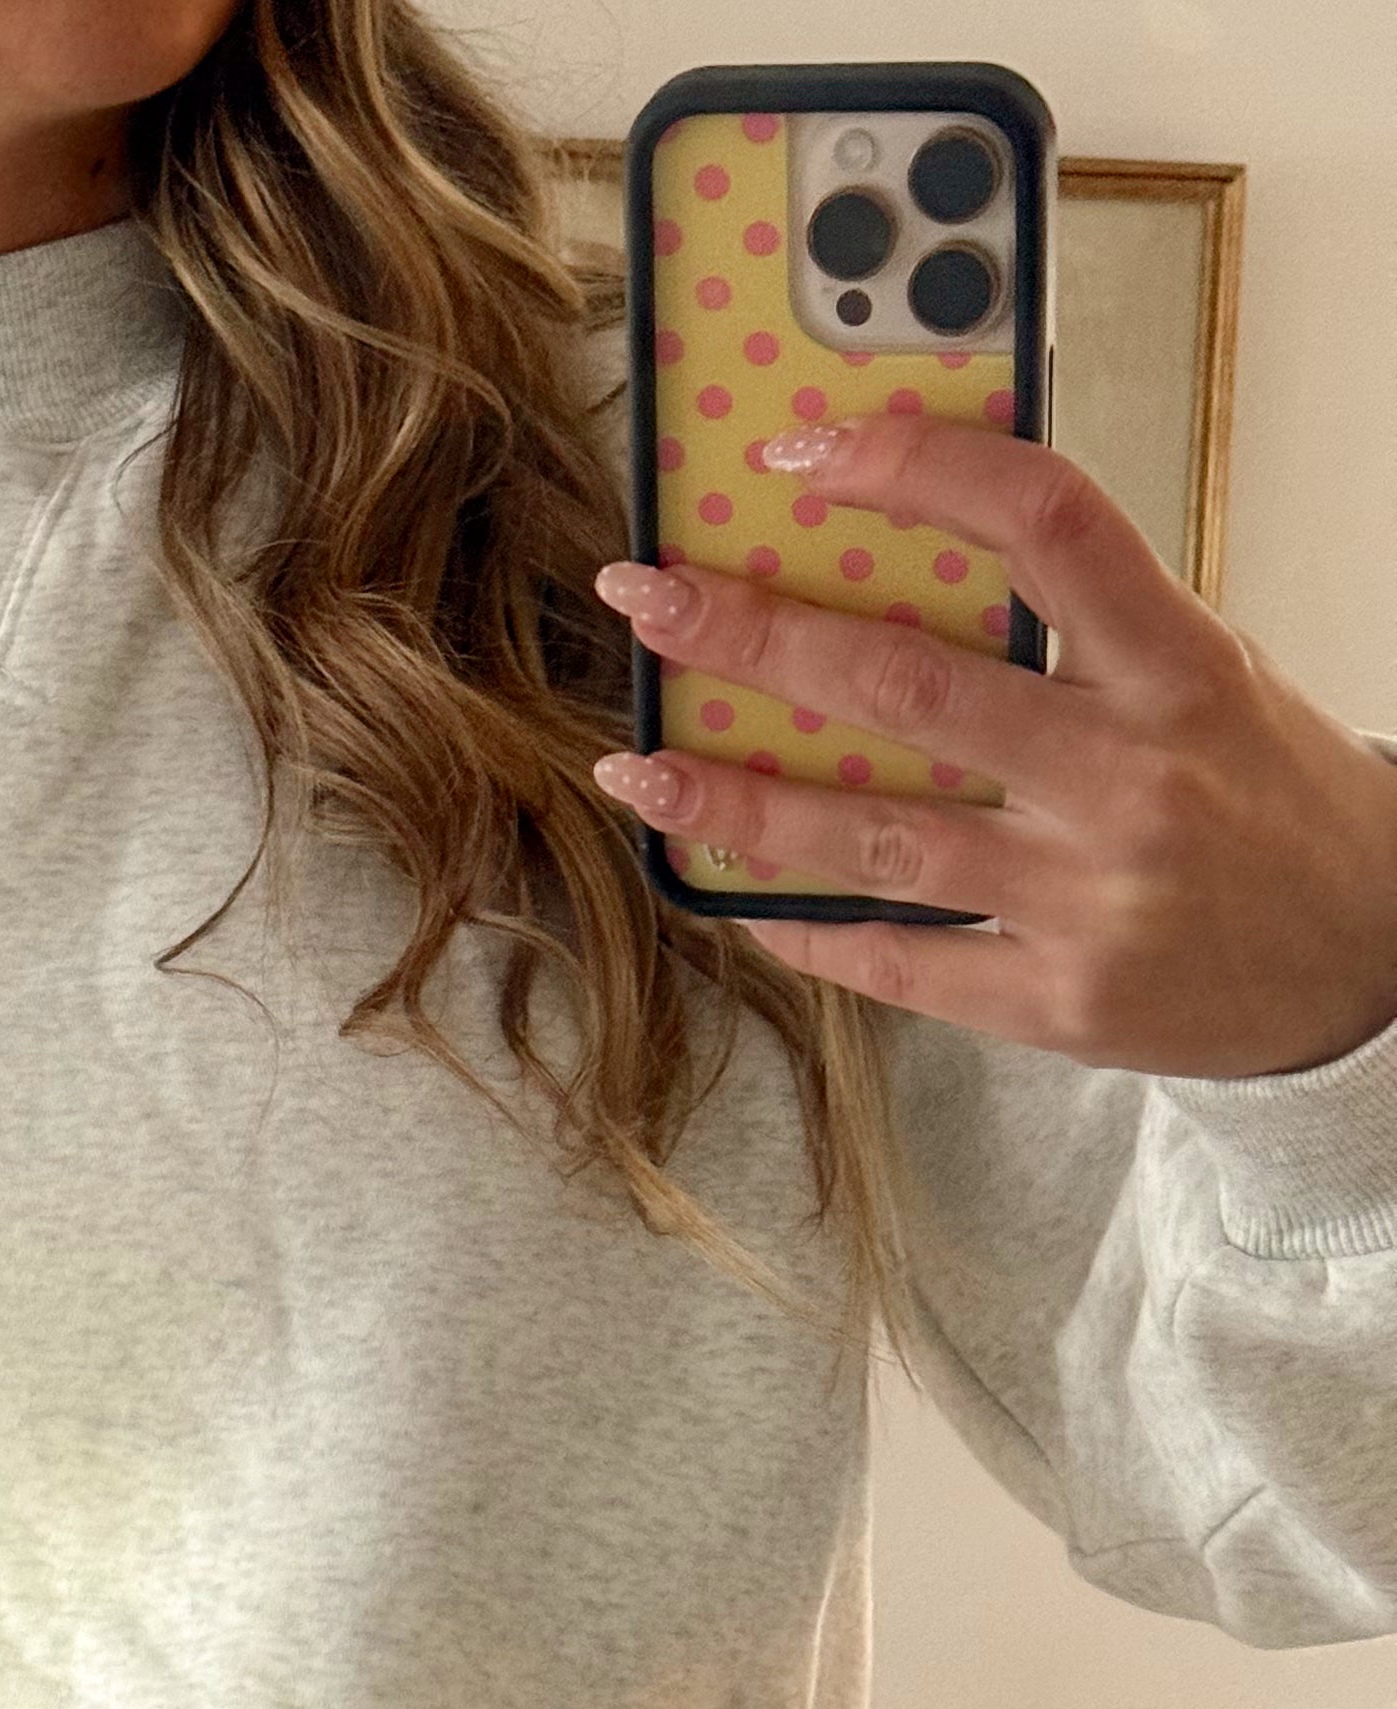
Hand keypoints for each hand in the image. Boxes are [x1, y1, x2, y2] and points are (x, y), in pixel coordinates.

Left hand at [588, 415, 1396, 1077]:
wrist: (1369, 963)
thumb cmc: (1269, 798)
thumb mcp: (1206, 675)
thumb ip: (1079, 625)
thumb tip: (903, 549)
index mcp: (1178, 664)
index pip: (1042, 522)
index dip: (916, 471)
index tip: (803, 453)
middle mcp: (1128, 776)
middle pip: (910, 688)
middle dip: (757, 637)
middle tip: (650, 600)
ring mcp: (1087, 900)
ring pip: (873, 839)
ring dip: (735, 798)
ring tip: (636, 763)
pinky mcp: (1055, 1004)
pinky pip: (897, 962)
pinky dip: (801, 924)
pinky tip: (722, 890)